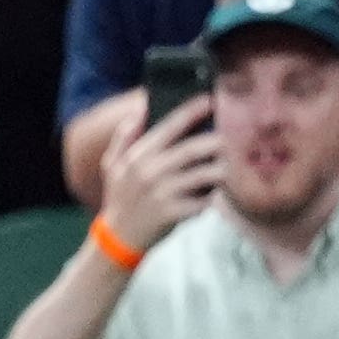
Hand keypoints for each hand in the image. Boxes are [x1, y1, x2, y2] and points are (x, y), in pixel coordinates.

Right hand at [98, 92, 222, 250]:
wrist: (118, 237)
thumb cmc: (120, 196)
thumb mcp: (112, 164)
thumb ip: (125, 135)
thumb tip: (139, 109)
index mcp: (138, 155)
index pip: (170, 126)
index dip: (192, 111)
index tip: (210, 101)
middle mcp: (151, 172)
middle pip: (193, 149)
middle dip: (215, 141)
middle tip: (227, 139)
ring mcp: (163, 194)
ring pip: (204, 175)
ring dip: (220, 169)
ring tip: (226, 166)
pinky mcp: (173, 213)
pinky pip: (203, 201)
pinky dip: (212, 196)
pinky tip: (215, 193)